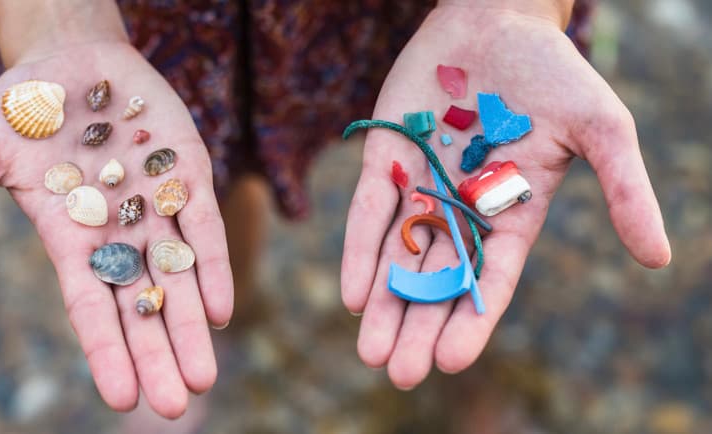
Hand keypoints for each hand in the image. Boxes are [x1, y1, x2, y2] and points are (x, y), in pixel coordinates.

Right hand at [0, 40, 232, 416]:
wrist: (70, 58)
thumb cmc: (19, 109)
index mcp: (70, 239)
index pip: (91, 306)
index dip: (106, 351)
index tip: (123, 399)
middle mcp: (118, 233)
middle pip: (141, 304)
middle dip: (158, 354)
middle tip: (175, 405)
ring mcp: (156, 205)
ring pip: (178, 276)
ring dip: (190, 325)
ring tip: (203, 376)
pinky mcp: (186, 173)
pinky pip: (202, 225)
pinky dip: (211, 264)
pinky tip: (220, 308)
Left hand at [341, 4, 669, 388]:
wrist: (495, 19)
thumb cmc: (553, 73)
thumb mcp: (602, 128)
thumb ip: (624, 189)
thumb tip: (658, 256)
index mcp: (512, 213)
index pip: (491, 278)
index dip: (472, 319)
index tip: (451, 362)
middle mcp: (462, 209)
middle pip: (438, 279)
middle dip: (418, 326)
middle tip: (400, 374)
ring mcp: (420, 186)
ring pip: (398, 256)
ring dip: (384, 304)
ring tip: (370, 351)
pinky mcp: (384, 160)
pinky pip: (368, 212)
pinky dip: (359, 250)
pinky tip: (352, 293)